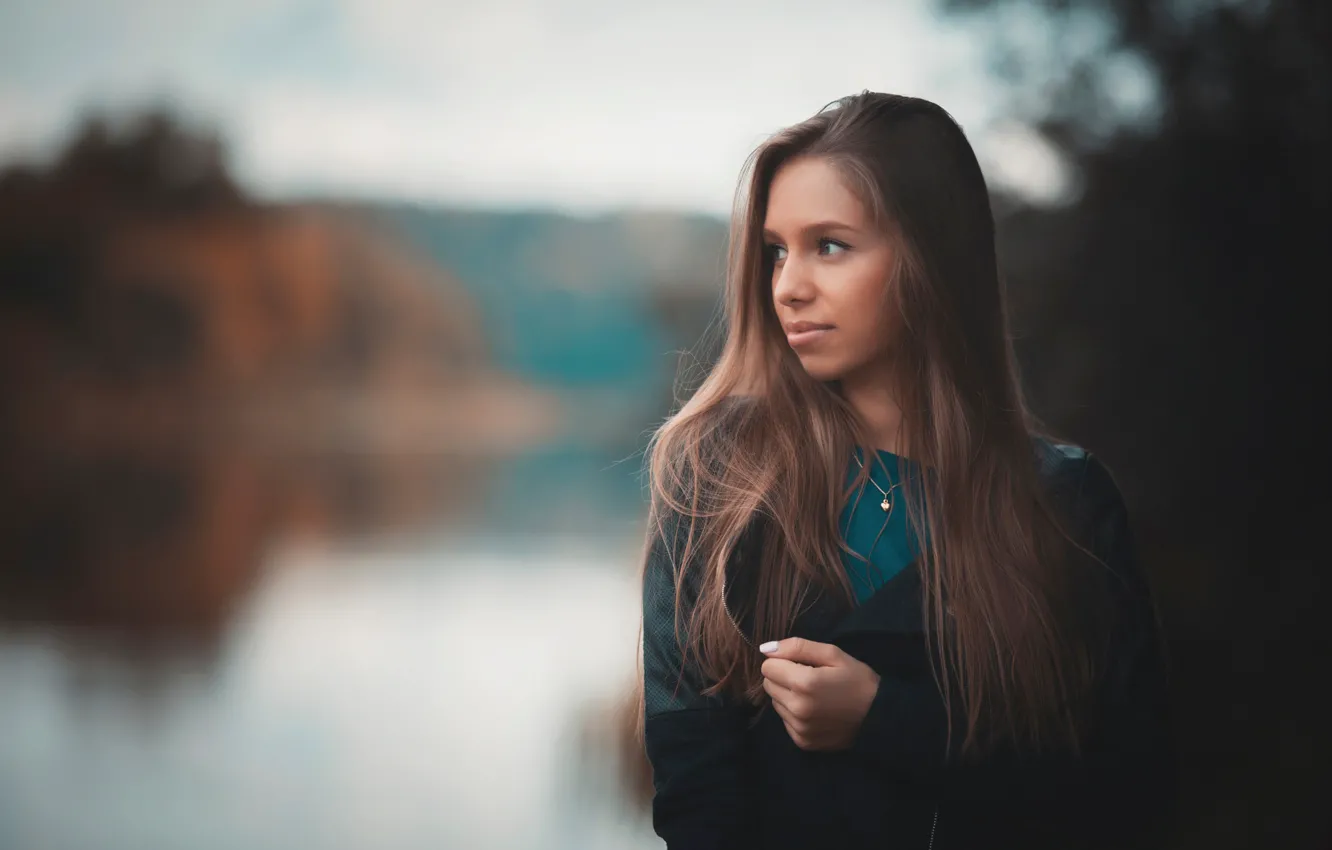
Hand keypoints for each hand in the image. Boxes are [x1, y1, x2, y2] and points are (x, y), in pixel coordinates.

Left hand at [758, 637, 879, 751]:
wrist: (881, 717)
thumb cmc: (858, 680)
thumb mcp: (833, 654)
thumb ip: (797, 647)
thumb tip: (765, 649)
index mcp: (804, 683)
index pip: (767, 666)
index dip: (784, 662)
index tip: (803, 664)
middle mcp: (797, 708)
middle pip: (768, 685)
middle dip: (784, 678)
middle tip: (810, 678)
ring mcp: (799, 729)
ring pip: (775, 703)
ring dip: (788, 696)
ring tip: (815, 696)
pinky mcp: (803, 742)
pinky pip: (785, 721)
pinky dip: (795, 714)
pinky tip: (816, 711)